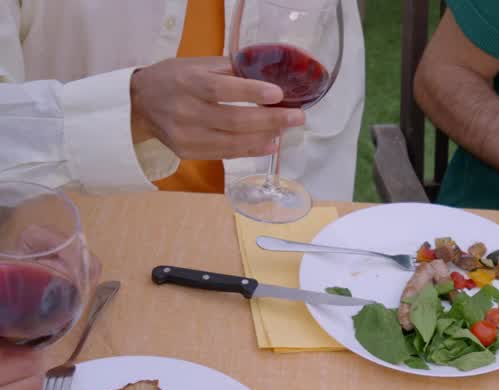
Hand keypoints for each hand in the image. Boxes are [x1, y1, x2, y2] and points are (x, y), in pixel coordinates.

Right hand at [130, 57, 305, 159]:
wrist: (139, 104)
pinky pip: (225, 153)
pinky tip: (270, 143)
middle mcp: (185, 111)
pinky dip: (251, 150)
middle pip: (233, 120)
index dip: (251, 92)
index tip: (278, 94)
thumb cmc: (174, 79)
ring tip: (286, 129)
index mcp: (187, 83)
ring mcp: (186, 135)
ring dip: (265, 137)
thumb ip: (229, 69)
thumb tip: (267, 71)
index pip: (220, 90)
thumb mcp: (195, 65)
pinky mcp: (188, 152)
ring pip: (232, 142)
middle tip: (297, 117)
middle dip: (270, 120)